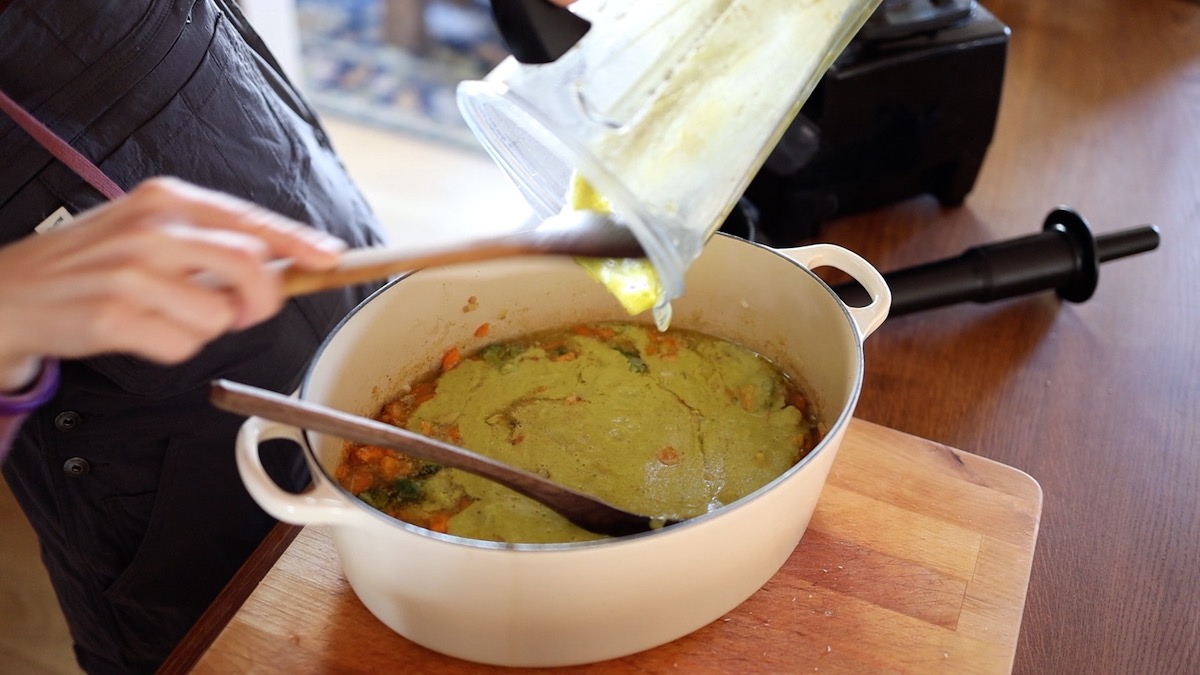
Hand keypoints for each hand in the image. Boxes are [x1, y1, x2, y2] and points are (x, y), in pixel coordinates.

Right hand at [0, 177, 346, 391]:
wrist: (11, 292)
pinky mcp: (113, 315)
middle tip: (243, 313)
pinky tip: (140, 332)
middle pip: (250, 266)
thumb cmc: (92, 264)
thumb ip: (210, 240)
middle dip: (261, 301)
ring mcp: (130, 271)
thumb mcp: (148, 230)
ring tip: (164, 316)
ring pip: (219, 314)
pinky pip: (183, 346)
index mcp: (166, 200)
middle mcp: (151, 229)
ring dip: (205, 328)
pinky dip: (172, 349)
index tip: (330, 258)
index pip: (250, 220)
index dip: (298, 243)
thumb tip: (286, 262)